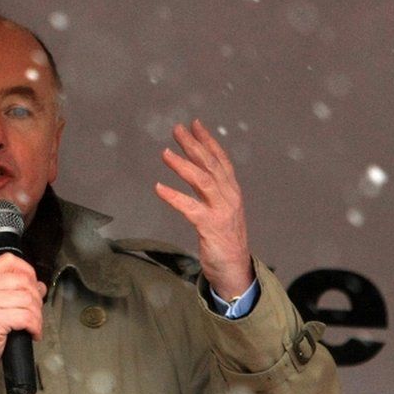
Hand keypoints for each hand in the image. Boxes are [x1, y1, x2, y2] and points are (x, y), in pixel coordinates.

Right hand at [0, 253, 46, 384]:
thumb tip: (39, 286)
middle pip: (23, 280)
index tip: (33, 284)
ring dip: (37, 315)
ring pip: (28, 299)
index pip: (8, 261)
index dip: (27, 270)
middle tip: (35, 311)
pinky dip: (35, 326)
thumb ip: (9, 290)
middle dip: (36, 297)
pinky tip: (32, 332)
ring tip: (34, 325)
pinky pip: (27, 317)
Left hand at [155, 119, 253, 299]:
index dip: (208, 140)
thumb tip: (197, 171)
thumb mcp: (223, 209)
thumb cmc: (225, 239)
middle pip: (210, 164)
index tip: (194, 124)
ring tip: (165, 153)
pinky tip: (158, 187)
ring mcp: (221, 210)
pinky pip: (189, 207)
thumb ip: (213, 191)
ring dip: (182, 165)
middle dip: (193, 145)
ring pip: (202, 180)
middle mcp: (229, 196)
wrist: (235, 268)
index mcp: (232, 191)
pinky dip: (173, 196)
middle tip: (177, 129)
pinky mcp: (210, 226)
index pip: (220, 159)